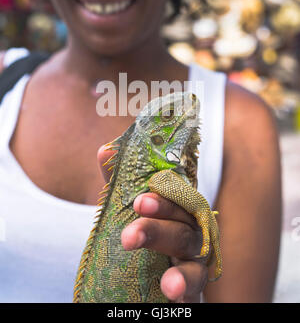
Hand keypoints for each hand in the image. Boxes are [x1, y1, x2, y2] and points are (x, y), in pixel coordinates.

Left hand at [98, 145, 207, 302]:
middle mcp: (191, 232)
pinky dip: (186, 288)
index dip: (163, 199)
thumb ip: (119, 183)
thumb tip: (105, 150)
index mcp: (177, 209)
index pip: (178, 198)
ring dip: (181, 269)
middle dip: (158, 230)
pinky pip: (195, 288)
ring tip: (167, 282)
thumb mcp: (127, 210)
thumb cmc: (142, 234)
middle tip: (130, 237)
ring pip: (194, 260)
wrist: (148, 277)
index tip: (140, 201)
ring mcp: (195, 260)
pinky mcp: (194, 288)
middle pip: (183, 228)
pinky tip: (173, 293)